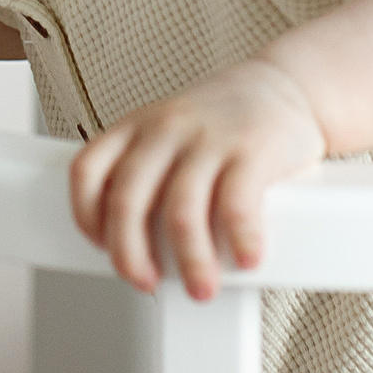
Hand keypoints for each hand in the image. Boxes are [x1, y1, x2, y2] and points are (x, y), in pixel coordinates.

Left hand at [67, 58, 325, 299]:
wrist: (287, 84)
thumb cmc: (223, 122)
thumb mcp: (168, 132)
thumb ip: (148, 174)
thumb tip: (135, 244)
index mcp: (136, 128)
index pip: (87, 172)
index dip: (86, 217)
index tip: (102, 249)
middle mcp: (165, 130)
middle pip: (127, 201)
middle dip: (131, 254)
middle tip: (146, 283)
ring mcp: (208, 139)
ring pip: (180, 212)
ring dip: (189, 261)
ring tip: (201, 287)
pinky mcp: (252, 150)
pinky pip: (237, 205)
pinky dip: (240, 241)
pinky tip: (247, 258)